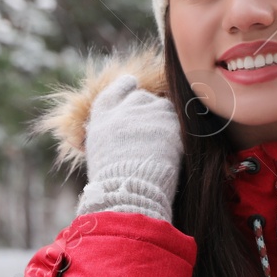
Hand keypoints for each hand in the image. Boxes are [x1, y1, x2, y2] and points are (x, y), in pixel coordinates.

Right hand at [78, 74, 185, 222]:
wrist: (127, 192)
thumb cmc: (111, 183)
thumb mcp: (98, 152)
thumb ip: (110, 133)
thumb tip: (121, 130)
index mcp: (102, 116)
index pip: (115, 91)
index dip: (124, 87)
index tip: (132, 83)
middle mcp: (123, 109)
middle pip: (141, 98)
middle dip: (147, 110)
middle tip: (152, 131)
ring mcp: (147, 113)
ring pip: (162, 107)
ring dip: (164, 121)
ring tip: (161, 145)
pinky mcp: (168, 123)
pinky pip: (178, 121)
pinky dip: (177, 134)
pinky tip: (171, 151)